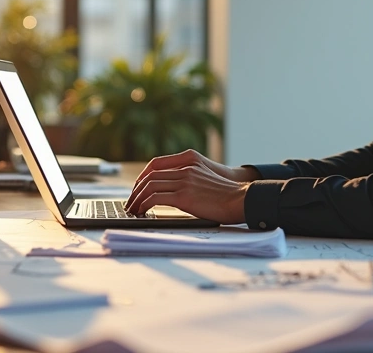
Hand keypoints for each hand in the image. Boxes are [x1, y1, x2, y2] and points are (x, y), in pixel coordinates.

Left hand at [125, 160, 248, 224]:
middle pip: (149, 175)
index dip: (142, 176)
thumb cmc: (227, 194)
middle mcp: (185, 168)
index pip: (156, 163)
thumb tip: (172, 191)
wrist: (241, 199)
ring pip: (149, 186)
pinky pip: (155, 198)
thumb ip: (190, 177)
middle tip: (131, 202)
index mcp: (190, 160)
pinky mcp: (184, 196)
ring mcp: (184, 181)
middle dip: (136, 190)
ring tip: (133, 210)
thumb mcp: (206, 177)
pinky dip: (144, 205)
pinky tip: (142, 212)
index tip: (137, 187)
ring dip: (137, 199)